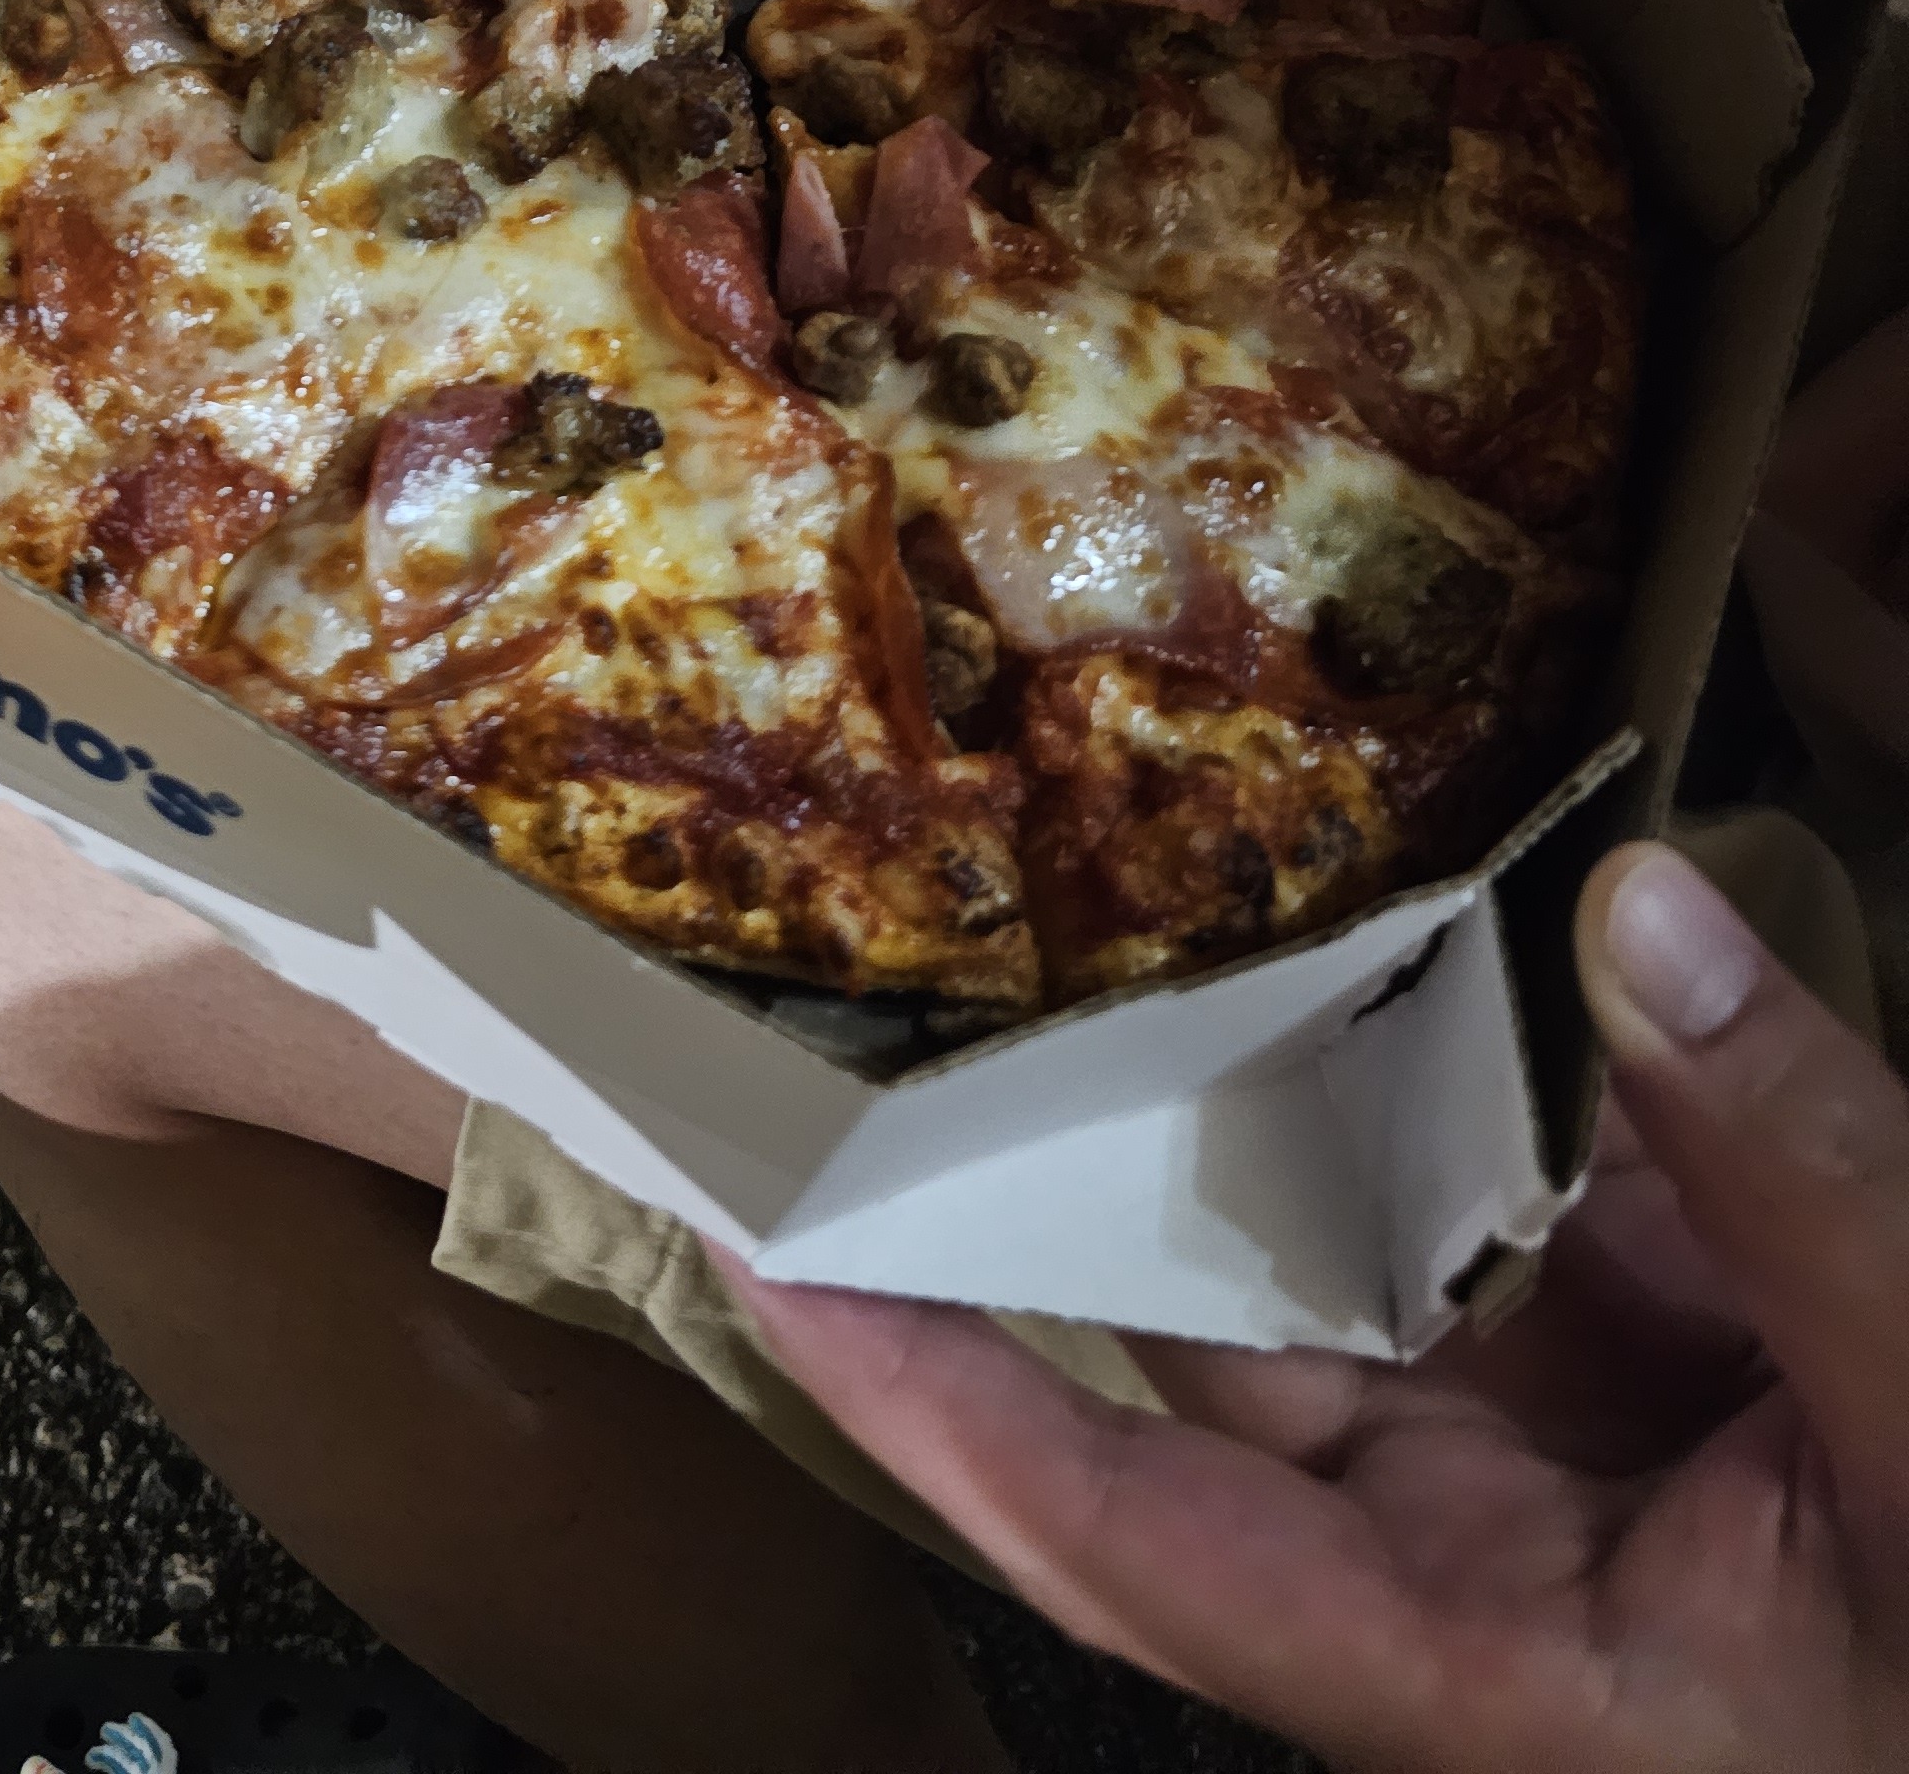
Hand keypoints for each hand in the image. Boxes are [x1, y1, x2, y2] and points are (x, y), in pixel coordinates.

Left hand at [727, 839, 1908, 1773]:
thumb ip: (1812, 1180)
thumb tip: (1656, 910)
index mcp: (1497, 1676)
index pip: (1136, 1540)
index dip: (933, 1402)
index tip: (757, 1248)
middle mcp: (1495, 1565)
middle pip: (1214, 1365)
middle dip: (1065, 1190)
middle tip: (891, 993)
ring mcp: (1586, 1452)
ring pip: (1372, 1248)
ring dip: (1270, 1084)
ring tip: (1097, 883)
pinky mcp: (1681, 1357)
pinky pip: (1529, 1197)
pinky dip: (1483, 1058)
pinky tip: (1407, 898)